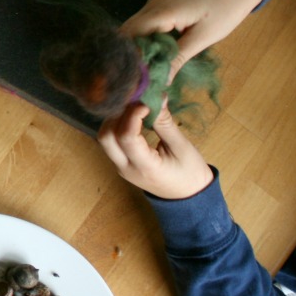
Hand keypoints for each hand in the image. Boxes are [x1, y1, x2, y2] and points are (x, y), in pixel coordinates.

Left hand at [96, 102, 213, 199]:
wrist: (189, 198)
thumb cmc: (190, 174)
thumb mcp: (181, 147)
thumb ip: (165, 123)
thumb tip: (156, 97)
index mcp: (145, 168)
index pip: (126, 137)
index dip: (132, 115)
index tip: (146, 102)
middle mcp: (126, 169)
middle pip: (106, 138)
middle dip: (117, 116)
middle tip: (135, 102)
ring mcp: (121, 167)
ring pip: (105, 139)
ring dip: (115, 120)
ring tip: (135, 107)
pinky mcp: (121, 164)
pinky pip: (111, 142)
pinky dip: (117, 126)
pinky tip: (132, 117)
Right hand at [119, 0, 263, 79]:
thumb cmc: (224, 12)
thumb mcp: (201, 39)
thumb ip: (177, 59)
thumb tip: (160, 83)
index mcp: (161, 12)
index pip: (130, 36)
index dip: (128, 58)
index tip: (133, 80)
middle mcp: (151, 6)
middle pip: (127, 33)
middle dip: (129, 56)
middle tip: (136, 81)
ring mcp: (154, 5)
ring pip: (133, 30)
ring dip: (136, 50)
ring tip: (142, 73)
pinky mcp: (159, 8)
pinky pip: (144, 27)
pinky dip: (144, 42)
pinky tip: (150, 58)